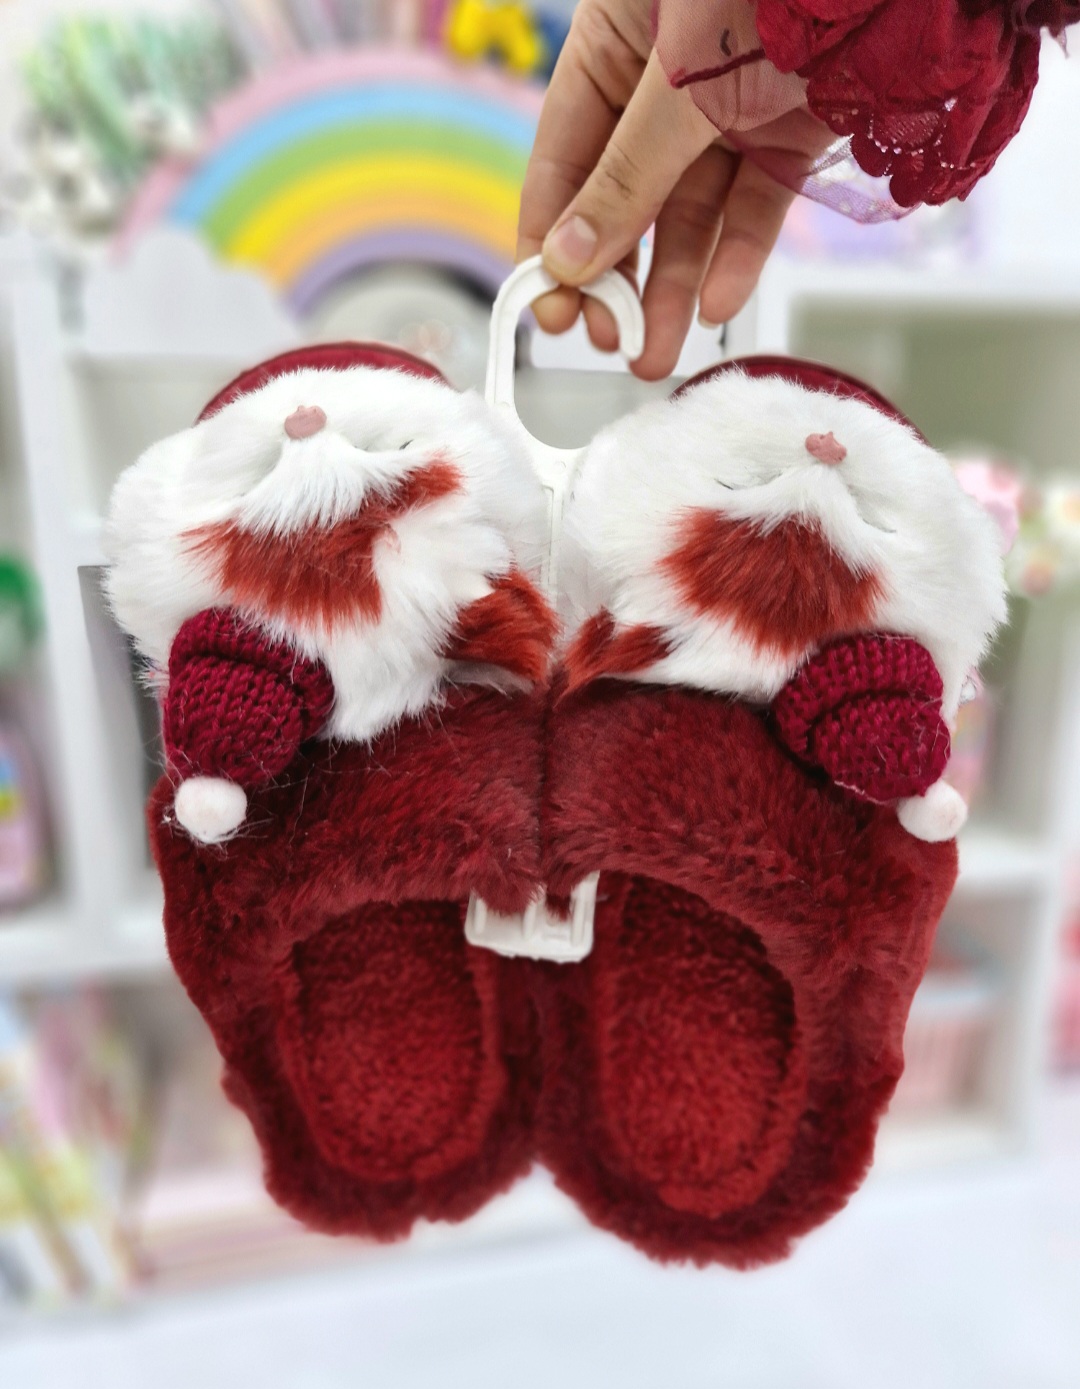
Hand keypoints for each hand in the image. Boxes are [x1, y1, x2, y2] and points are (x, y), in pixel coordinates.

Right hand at [516, 0, 826, 378]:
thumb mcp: (679, 81)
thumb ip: (627, 173)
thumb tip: (568, 258)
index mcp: (615, 43)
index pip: (564, 156)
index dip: (551, 236)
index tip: (548, 306)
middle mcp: (664, 82)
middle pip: (624, 197)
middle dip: (615, 278)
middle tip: (610, 338)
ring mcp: (729, 109)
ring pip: (689, 214)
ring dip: (670, 288)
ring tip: (654, 352)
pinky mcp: (789, 131)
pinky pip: (754, 205)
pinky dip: (737, 256)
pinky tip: (716, 302)